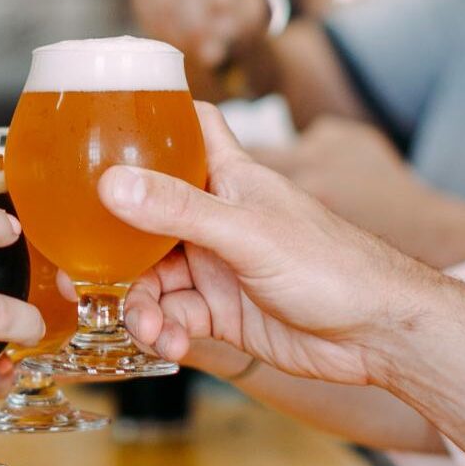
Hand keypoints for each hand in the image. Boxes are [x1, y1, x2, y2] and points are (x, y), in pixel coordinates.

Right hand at [103, 103, 430, 386]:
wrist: (378, 335)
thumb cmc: (333, 265)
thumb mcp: (246, 232)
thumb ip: (178, 209)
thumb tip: (113, 184)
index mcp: (227, 178)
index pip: (187, 130)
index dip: (152, 121)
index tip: (107, 125)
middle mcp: (215, 218)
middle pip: (146, 218)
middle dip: (115, 248)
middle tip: (85, 276)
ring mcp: (216, 266)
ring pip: (152, 277)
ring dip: (140, 305)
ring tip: (148, 328)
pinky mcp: (221, 311)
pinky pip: (172, 317)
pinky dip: (163, 332)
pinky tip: (170, 344)